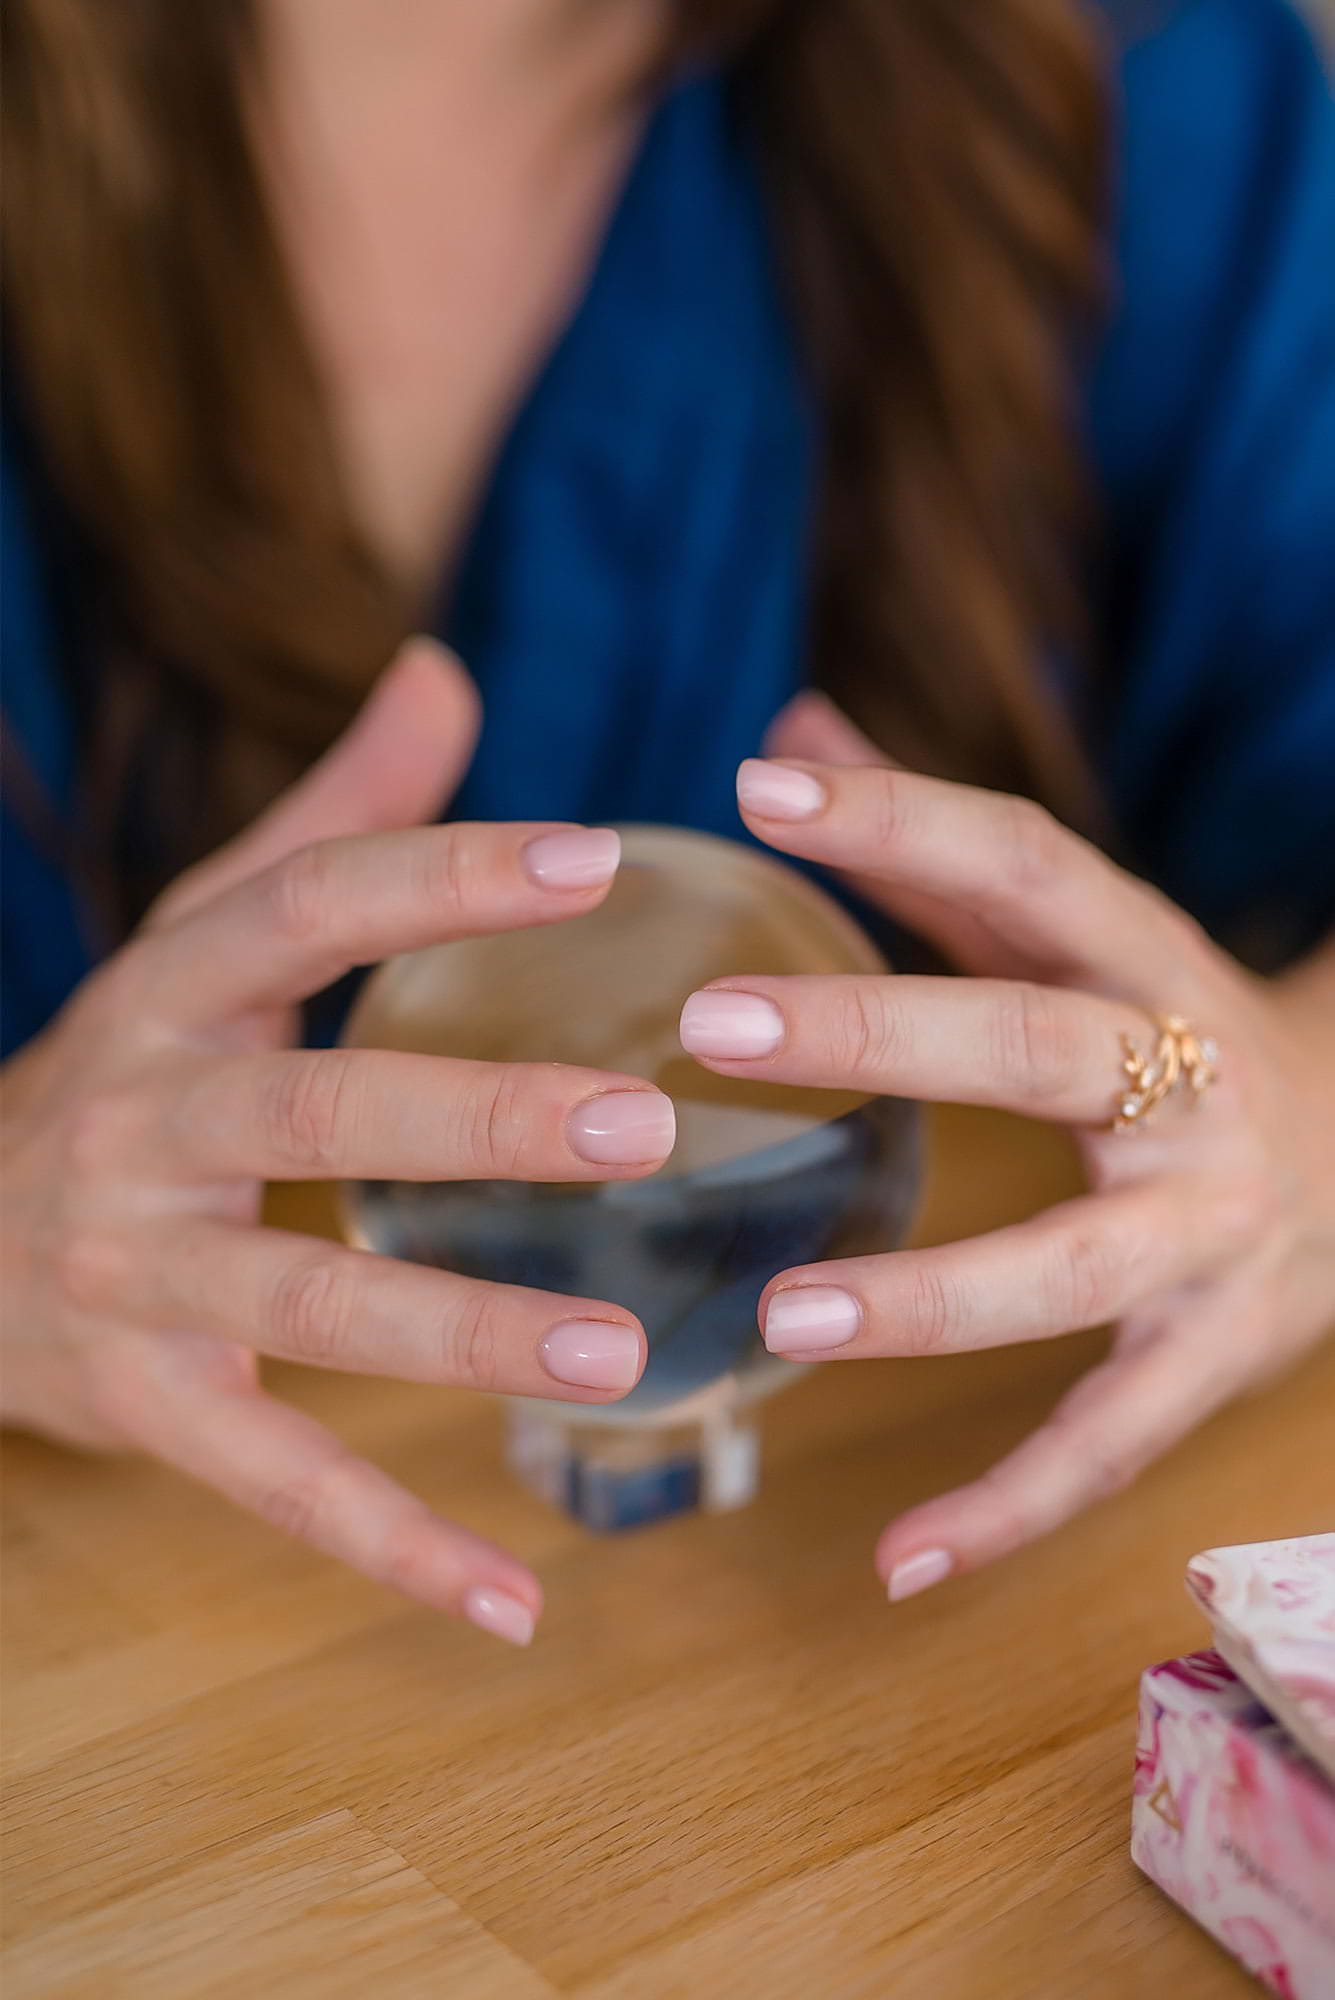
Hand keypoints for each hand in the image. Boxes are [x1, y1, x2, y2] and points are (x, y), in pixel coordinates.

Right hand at [1, 640, 675, 1644]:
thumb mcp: (203, 933)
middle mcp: (142, 1119)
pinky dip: (390, 1547)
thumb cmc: (128, 1065)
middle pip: (316, 1110)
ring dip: (459, 1336)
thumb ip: (331, 816)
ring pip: (303, 1307)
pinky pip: (271, 1483)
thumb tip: (447, 672)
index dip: (445, 877)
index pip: (310, 905)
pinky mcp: (137, 1404)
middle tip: (650, 1121)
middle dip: (480, 1119)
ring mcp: (131, 1274)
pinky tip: (520, 1598)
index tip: (602, 860)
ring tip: (624, 1353)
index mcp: (174, 989)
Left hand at [680, 694, 1334, 1599]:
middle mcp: (1191, 1089)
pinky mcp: (1212, 1358)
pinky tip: (894, 1563)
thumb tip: (790, 727)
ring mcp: (1210, 1235)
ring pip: (1072, 1270)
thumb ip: (930, 848)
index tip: (761, 789)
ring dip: (933, 1299)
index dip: (902, 822)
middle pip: (1043, 1048)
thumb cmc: (1166, 1036)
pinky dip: (1007, 1509)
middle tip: (711, 1023)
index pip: (1027, 864)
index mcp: (1148, 963)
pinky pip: (1107, 1445)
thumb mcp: (1071, 934)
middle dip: (886, 1034)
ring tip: (782, 1317)